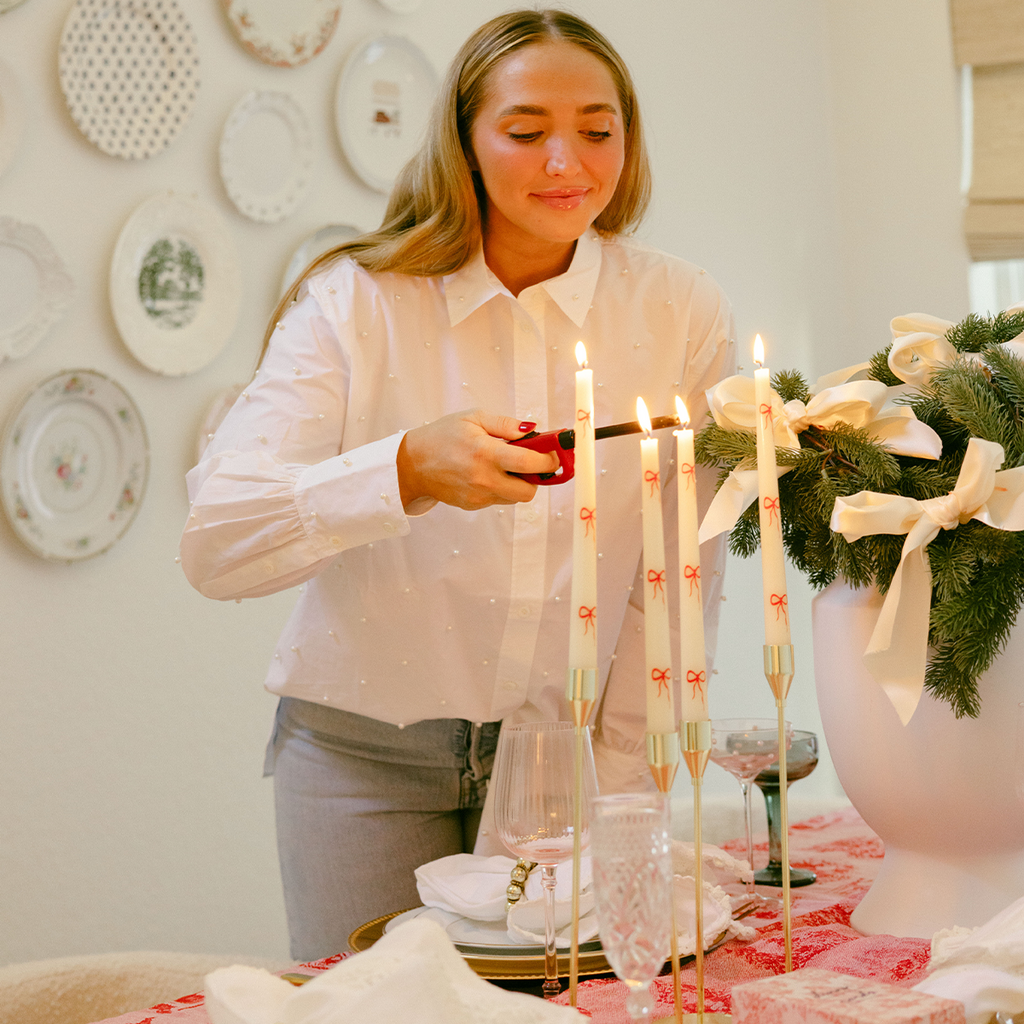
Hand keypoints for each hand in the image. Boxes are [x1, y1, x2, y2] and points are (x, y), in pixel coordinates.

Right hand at [397, 410, 558, 510]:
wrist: (412, 464)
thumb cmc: (443, 436)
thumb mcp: (474, 418)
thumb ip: (507, 425)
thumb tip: (534, 431)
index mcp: (486, 453)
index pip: (530, 463)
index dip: (549, 460)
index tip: (554, 454)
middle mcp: (484, 479)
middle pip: (529, 491)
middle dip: (536, 477)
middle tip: (530, 462)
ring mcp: (479, 496)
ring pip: (515, 497)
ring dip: (518, 482)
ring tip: (503, 465)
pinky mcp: (473, 505)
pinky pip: (499, 499)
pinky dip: (501, 487)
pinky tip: (486, 473)